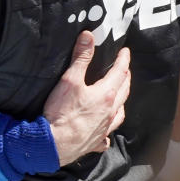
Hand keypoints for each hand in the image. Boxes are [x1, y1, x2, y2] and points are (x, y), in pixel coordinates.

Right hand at [43, 31, 130, 165]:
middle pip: (123, 92)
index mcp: (105, 95)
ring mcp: (103, 129)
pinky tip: (105, 133)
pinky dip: (108, 131)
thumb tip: (88, 37)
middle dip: (126, 78)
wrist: (54, 143)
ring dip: (122, 102)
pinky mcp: (95, 142)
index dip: (123, 60)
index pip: (119, 73)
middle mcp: (109, 112)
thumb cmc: (61, 112)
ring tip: (120, 97)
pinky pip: (106, 136)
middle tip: (125, 69)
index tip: (126, 51)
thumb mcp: (69, 80)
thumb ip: (81, 58)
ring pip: (119, 114)